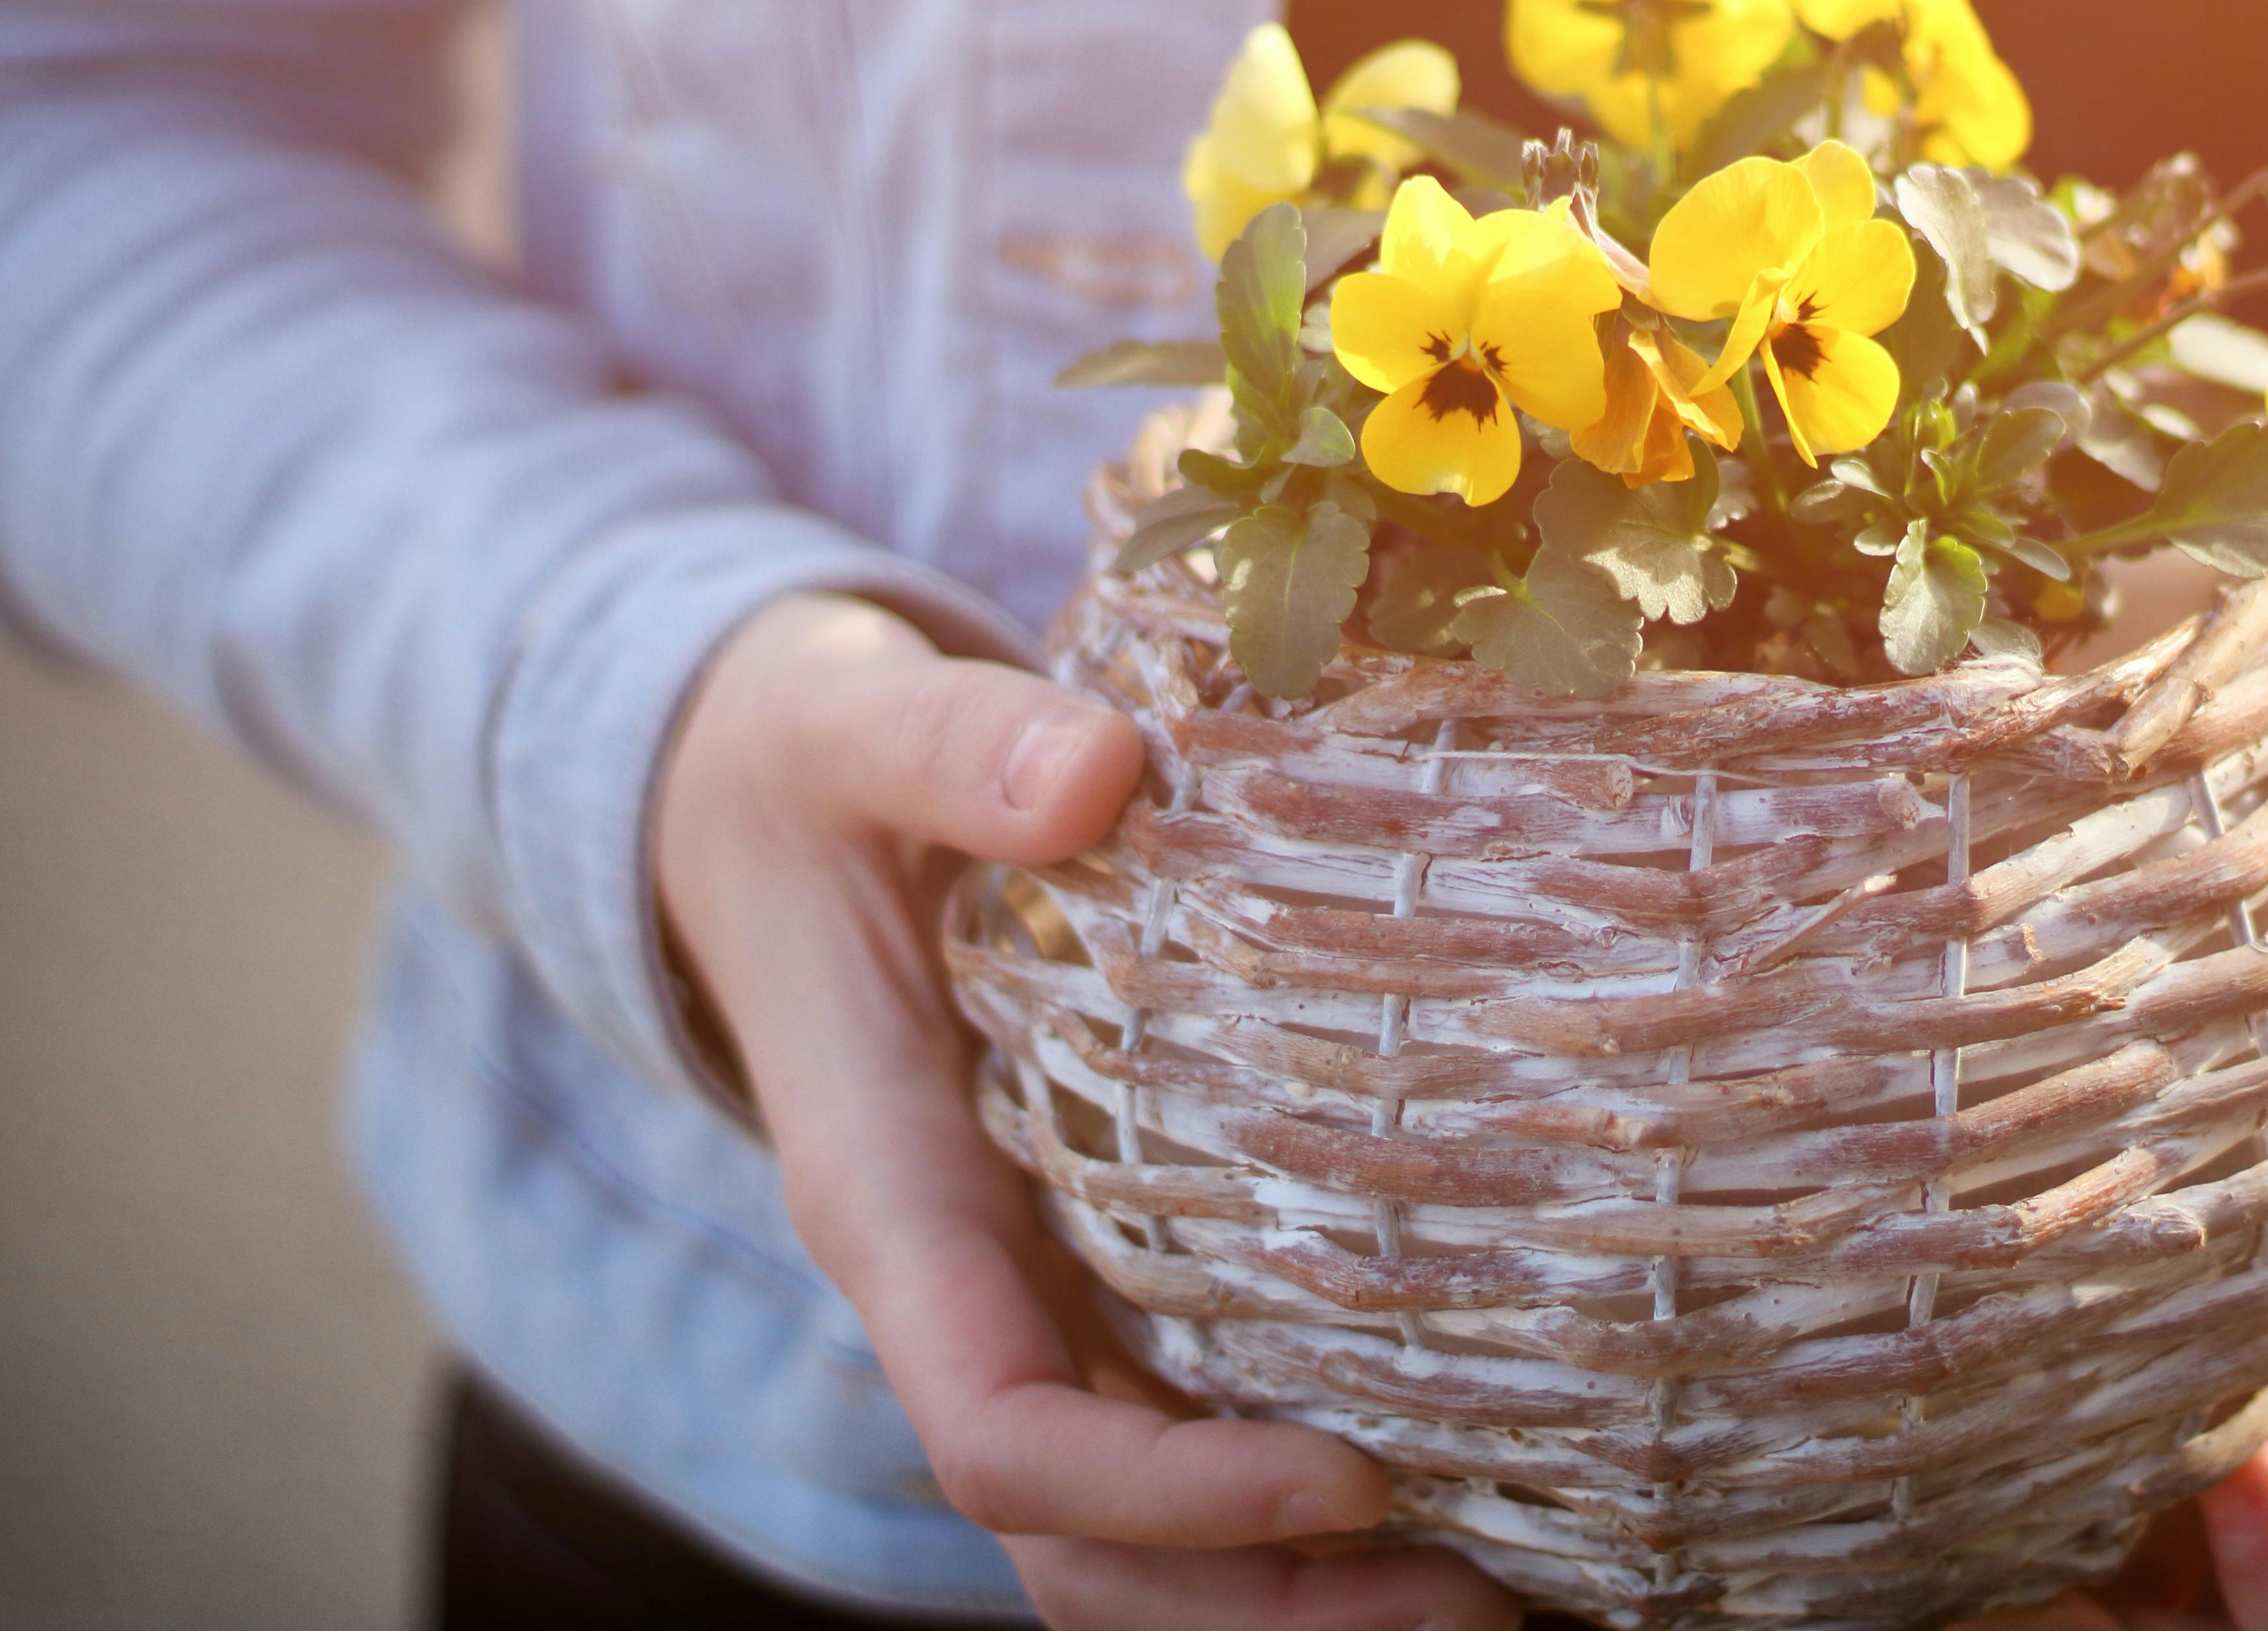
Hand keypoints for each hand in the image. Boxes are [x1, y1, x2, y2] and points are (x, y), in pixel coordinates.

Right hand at [658, 593, 1517, 1630]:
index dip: (1169, 1491)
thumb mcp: (851, 726)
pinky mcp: (1094, 1264)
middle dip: (1264, 1606)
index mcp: (889, 1201)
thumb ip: (954, 747)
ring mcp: (1026, 1293)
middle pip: (1086, 1546)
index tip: (1352, 1477)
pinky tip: (1468, 1483)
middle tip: (1490, 1607)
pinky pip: (1182, 1431)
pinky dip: (1298, 1509)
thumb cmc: (806, 769)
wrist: (760, 796)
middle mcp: (957, 1291)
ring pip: (1135, 1536)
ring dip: (1295, 1599)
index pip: (1002, 1432)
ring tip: (1507, 1598)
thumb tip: (1097, 774)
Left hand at [1959, 701, 2267, 1630]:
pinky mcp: (2126, 1310)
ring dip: (2017, 1580)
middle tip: (1982, 1577)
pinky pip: (2051, 1449)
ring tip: (1886, 1531)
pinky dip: (1965, 1470)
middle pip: (2246, 1625)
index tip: (2236, 1480)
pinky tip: (1861, 1411)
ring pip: (2133, 1572)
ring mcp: (2229, 1380)